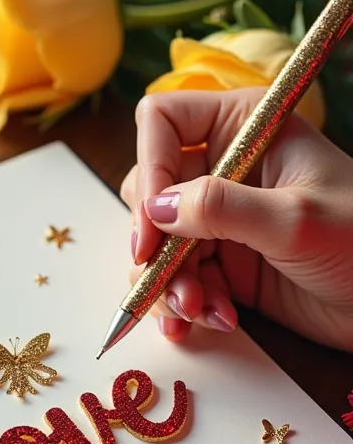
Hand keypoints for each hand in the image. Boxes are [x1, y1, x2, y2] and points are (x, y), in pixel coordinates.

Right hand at [121, 88, 352, 349]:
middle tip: (170, 280)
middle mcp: (225, 169)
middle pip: (150, 189)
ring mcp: (222, 221)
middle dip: (153, 242)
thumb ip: (221, 209)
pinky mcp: (225, 266)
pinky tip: (212, 321)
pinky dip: (185, 305)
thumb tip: (156, 209)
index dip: (149, 169)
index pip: (162, 122)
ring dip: (168, 284)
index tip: (150, 227)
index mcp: (245, 128)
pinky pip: (178, 280)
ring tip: (198, 312)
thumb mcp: (294, 219)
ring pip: (157, 244)